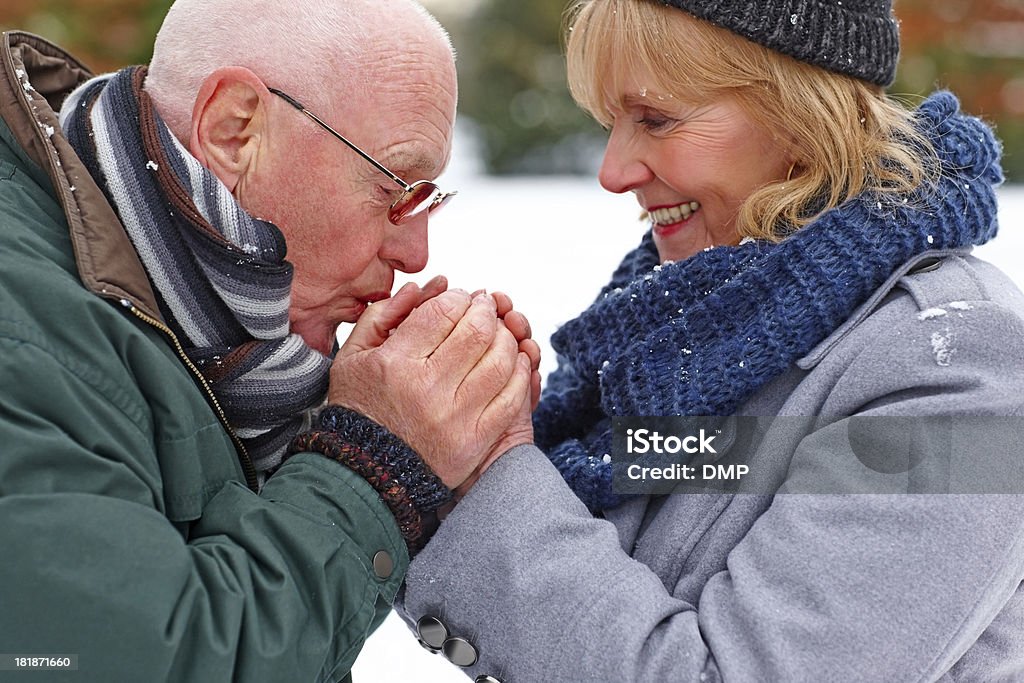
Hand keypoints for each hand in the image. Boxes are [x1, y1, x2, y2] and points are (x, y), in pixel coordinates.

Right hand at [329, 289, 531, 489]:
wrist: (367, 472)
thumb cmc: (361, 409)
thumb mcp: (353, 357)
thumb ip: (382, 316)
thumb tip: (420, 288)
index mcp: (395, 363)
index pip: (442, 312)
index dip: (459, 297)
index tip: (462, 298)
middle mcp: (427, 388)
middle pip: (476, 332)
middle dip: (486, 311)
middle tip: (485, 308)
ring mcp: (455, 416)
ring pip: (500, 361)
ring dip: (506, 339)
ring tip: (499, 333)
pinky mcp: (475, 439)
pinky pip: (511, 398)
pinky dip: (519, 374)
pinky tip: (514, 363)